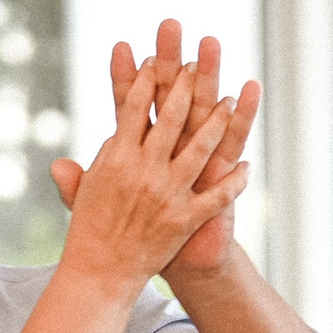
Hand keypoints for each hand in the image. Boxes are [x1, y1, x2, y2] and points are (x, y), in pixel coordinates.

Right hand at [59, 59, 247, 290]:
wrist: (101, 271)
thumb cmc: (90, 228)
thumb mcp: (85, 188)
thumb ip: (96, 159)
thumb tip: (114, 135)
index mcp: (117, 157)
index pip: (134, 108)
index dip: (146, 80)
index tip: (157, 61)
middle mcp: (144, 170)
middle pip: (171, 118)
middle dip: (186, 86)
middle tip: (198, 65)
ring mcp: (167, 193)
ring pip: (200, 148)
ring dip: (217, 122)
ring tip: (229, 101)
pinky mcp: (185, 218)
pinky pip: (217, 196)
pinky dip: (235, 181)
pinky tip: (247, 165)